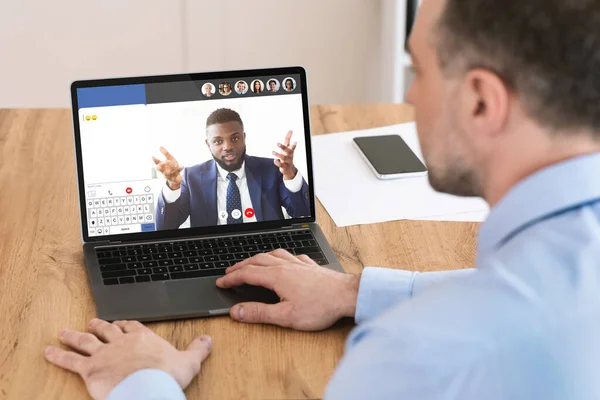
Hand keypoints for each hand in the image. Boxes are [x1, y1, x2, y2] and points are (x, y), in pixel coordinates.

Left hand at [44, 319, 211, 399]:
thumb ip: (198, 349)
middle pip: (108, 329)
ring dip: (75, 336)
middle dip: (99, 325)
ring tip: (65, 333)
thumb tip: (208, 339)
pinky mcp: (90, 369)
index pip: (132, 326)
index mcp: (143, 338)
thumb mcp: (189, 361)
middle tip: (93, 322)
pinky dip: (58, 356)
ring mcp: (104, 353)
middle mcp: (122, 342)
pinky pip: (70, 361)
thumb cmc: (168, 375)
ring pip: (86, 341)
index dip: (126, 324)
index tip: (121, 322)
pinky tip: (48, 352)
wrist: (149, 388)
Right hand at [152, 147, 183, 189]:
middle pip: (160, 168)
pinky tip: (182, 166)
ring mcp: (168, 175)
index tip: (153, 156)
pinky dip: (179, 169)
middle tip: (165, 162)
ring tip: (175, 165)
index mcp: (162, 166)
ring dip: (171, 168)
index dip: (155, 160)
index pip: (157, 163)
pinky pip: (176, 173)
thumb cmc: (172, 167)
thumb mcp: (170, 159)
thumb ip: (165, 153)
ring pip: (167, 172)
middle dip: (162, 165)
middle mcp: (164, 171)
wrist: (176, 178)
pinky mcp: (174, 177)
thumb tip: (160, 147)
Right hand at [216, 249, 359, 330]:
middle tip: (230, 271)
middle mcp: (286, 266)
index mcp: (277, 277)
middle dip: (241, 265)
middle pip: (257, 261)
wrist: (347, 295)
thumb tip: (237, 312)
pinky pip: (291, 255)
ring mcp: (299, 264)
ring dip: (258, 258)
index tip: (221, 282)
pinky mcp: (311, 266)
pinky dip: (281, 256)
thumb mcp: (285, 316)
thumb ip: (259, 313)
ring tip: (252, 261)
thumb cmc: (320, 307)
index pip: (247, 274)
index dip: (232, 278)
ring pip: (273, 254)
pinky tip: (284, 259)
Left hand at [273, 131, 297, 179]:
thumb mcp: (288, 147)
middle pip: (287, 150)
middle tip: (277, 143)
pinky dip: (277, 163)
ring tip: (273, 152)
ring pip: (283, 158)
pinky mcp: (284, 166)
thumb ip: (288, 139)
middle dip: (283, 147)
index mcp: (290, 150)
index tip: (292, 134)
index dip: (290, 139)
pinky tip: (275, 160)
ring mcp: (287, 161)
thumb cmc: (287, 156)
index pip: (290, 143)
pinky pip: (281, 165)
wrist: (289, 169)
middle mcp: (289, 155)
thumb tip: (290, 130)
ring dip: (278, 154)